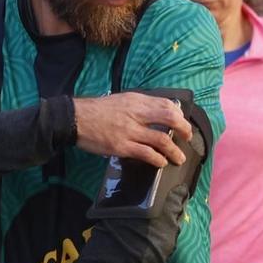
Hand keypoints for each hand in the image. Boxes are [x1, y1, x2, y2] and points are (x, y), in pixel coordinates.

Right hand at [73, 92, 192, 168]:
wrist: (74, 118)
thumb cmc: (98, 110)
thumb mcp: (122, 100)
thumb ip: (141, 105)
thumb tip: (161, 111)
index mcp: (137, 101)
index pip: (167, 105)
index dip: (180, 115)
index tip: (184, 124)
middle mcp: (136, 114)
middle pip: (170, 119)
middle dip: (184, 130)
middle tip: (188, 138)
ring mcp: (129, 131)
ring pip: (161, 140)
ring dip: (174, 150)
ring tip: (179, 158)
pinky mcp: (121, 146)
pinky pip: (146, 153)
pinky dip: (157, 159)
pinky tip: (161, 162)